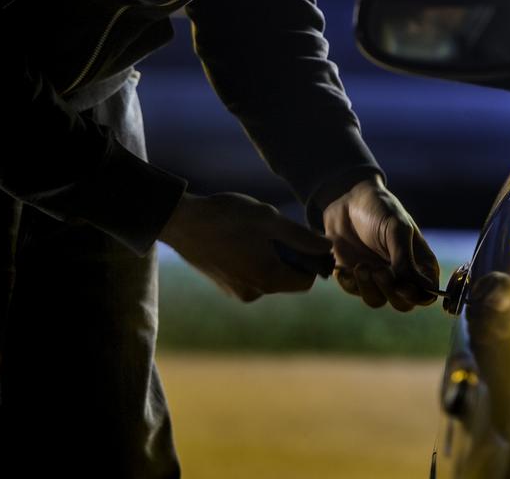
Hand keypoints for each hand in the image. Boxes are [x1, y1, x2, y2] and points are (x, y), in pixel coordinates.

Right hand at [159, 191, 332, 301]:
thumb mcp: (270, 219)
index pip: (307, 281)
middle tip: (275, 230)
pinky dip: (255, 260)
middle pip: (288, 279)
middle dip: (290, 257)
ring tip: (254, 233)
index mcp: (268, 279)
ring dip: (271, 256)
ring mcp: (237, 292)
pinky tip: (240, 239)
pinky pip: (252, 275)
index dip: (312, 261)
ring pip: (269, 276)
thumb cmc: (228, 217)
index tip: (304, 239)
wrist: (181, 221)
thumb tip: (328, 248)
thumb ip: (302, 237)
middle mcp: (254, 293)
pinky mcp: (225, 286)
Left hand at [323, 176, 439, 310]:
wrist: (347, 199)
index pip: (426, 292)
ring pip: (378, 301)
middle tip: (380, 271)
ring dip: (369, 288)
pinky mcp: (355, 276)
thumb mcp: (397, 228)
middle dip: (391, 292)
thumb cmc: (380, 208)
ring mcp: (378, 277)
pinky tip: (345, 269)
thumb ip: (404, 257)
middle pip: (403, 303)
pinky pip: (354, 292)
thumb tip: (415, 285)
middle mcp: (401, 274)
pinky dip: (350, 284)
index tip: (403, 286)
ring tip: (361, 266)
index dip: (417, 296)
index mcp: (419, 262)